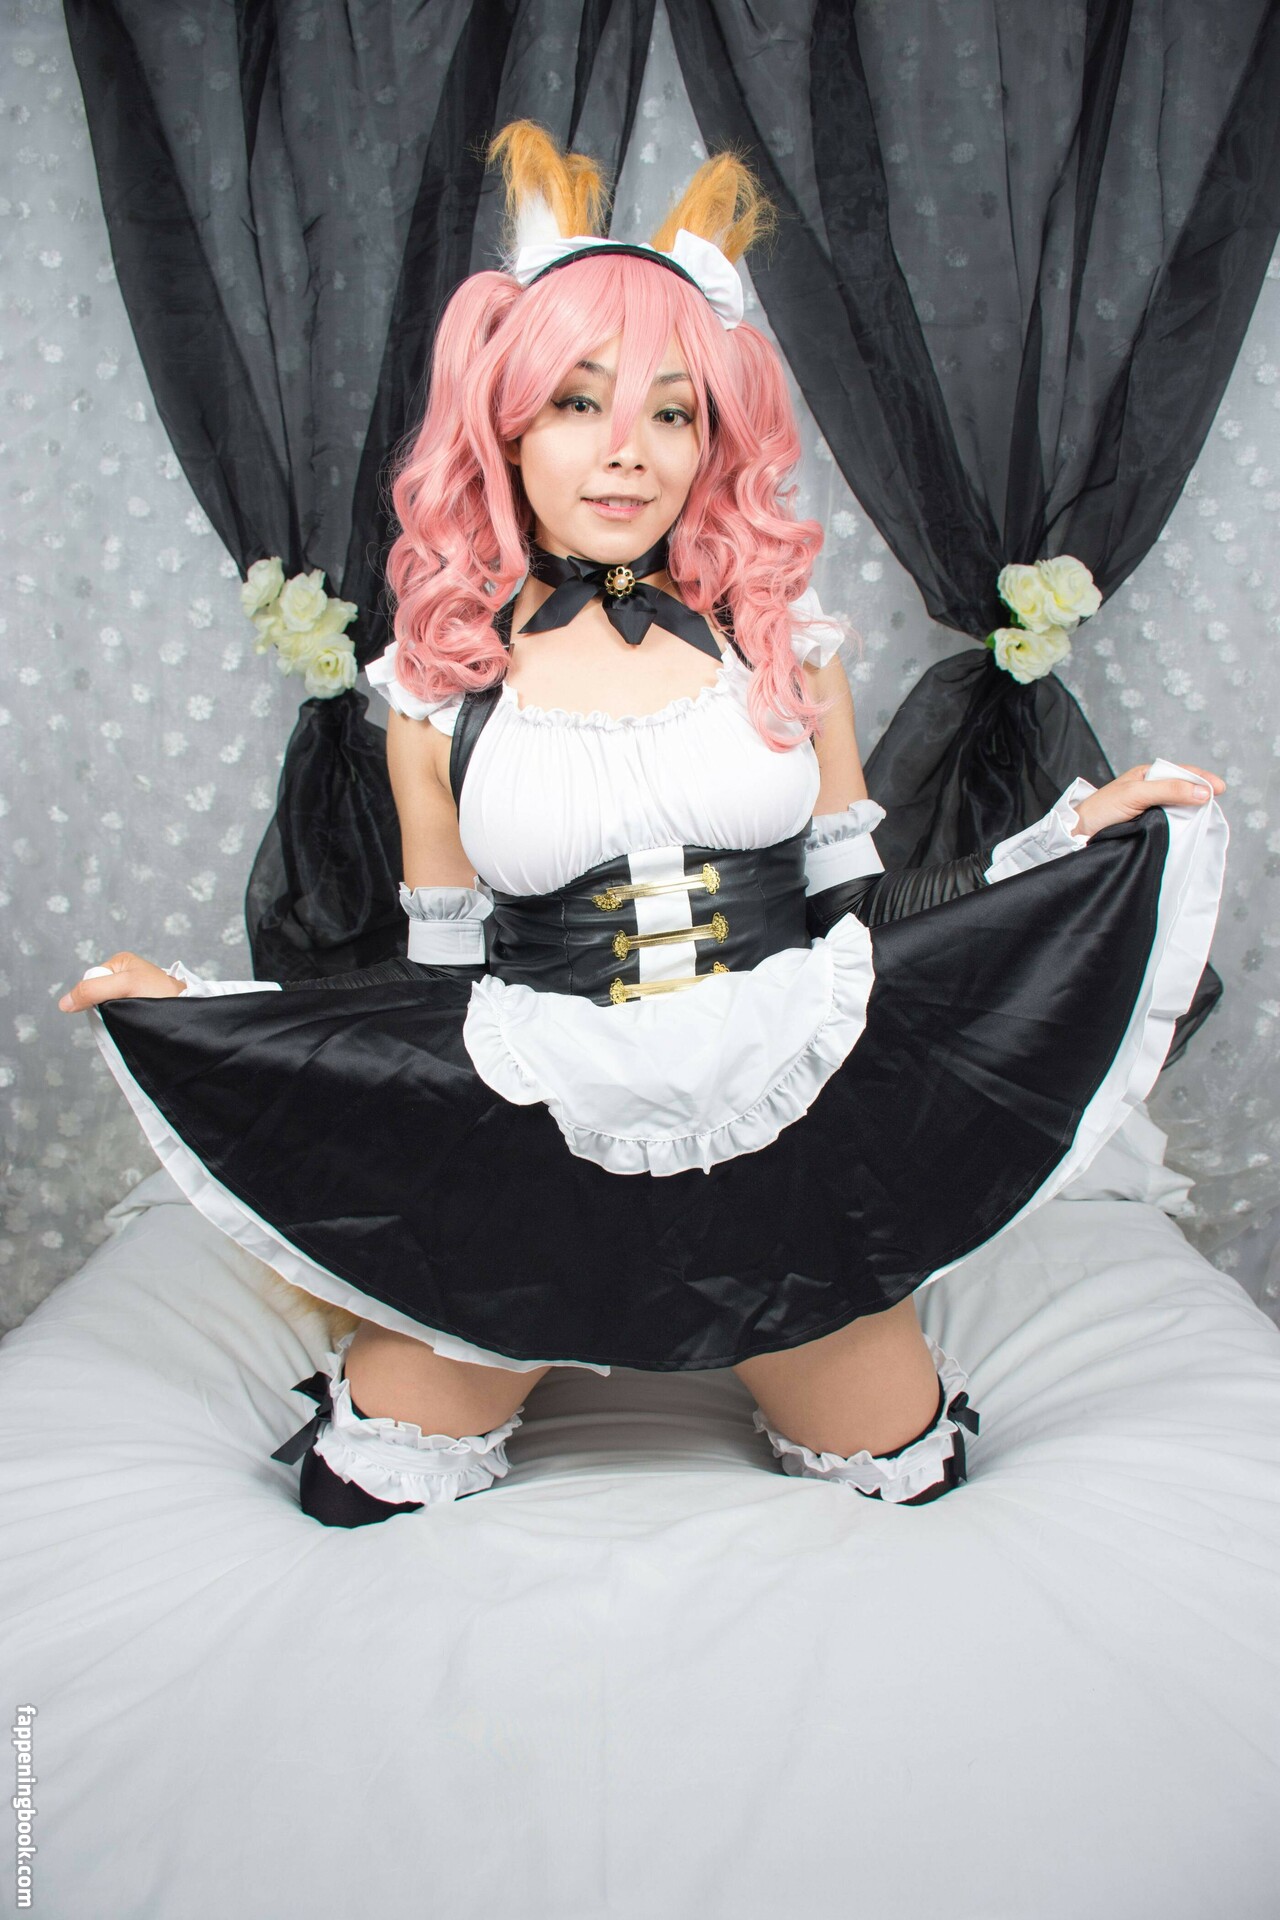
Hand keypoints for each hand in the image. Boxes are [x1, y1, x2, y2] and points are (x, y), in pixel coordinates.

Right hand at [58, 951, 185, 1012]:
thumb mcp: (124, 986)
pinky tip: (138, 1021)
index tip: (113, 1003)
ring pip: (109, 1006)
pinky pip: (122, 1014)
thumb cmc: (162, 994)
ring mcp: (133, 991)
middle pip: (99, 994)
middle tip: (125, 1010)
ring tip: (135, 1015)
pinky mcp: (141, 1006)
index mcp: (121, 962)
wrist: (187, 1014)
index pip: (91, 981)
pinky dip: (126, 1020)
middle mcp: (126, 974)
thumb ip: (93, 990)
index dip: (95, 995)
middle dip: (106, 1006)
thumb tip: (64, 1003)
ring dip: (117, 1015)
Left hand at [1074, 763, 1224, 840]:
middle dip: (1201, 794)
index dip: (1202, 779)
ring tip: (1206, 817)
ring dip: (1193, 811)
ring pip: (1179, 806)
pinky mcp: (1148, 825)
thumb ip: (1169, 790)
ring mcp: (1150, 808)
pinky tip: (1189, 830)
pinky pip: (1171, 822)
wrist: (1080, 833)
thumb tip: (1203, 792)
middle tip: (1216, 805)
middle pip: (1184, 789)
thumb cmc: (1103, 808)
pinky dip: (1182, 825)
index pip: (1182, 772)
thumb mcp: (1138, 793)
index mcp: (1148, 775)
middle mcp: (1151, 789)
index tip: (1220, 789)